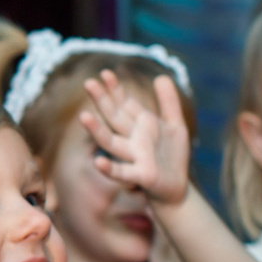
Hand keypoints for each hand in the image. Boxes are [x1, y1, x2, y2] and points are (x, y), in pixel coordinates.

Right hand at [80, 72, 191, 205]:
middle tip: (88, 83)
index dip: (115, 90)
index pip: (123, 104)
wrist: (178, 188)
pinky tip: (98, 162)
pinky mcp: (141, 175)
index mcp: (139, 126)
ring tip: (83, 116)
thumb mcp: (175, 125)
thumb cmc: (173, 157)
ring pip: (111, 143)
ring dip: (97, 131)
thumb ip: (169, 103)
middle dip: (102, 101)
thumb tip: (161, 76)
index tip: (105, 73)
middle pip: (114, 118)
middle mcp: (132, 140)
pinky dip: (110, 169)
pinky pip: (122, 172)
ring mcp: (134, 157)